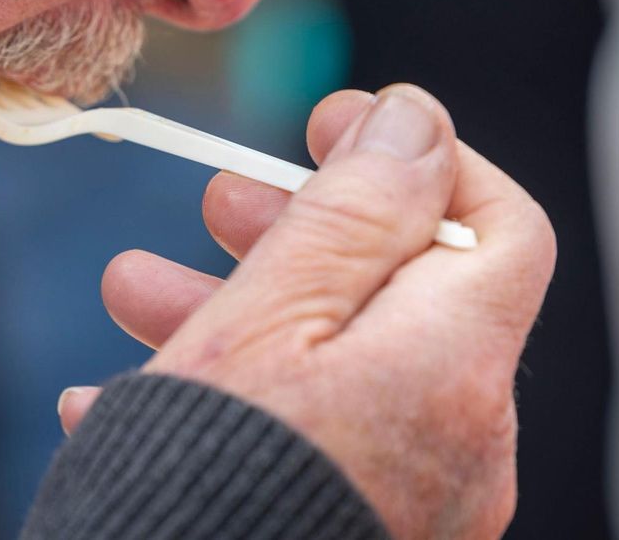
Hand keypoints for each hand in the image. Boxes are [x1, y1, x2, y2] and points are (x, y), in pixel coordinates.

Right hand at [59, 86, 555, 539]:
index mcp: (452, 370)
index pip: (497, 226)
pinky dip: (234, 397)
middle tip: (212, 202)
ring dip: (232, 310)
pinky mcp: (359, 530)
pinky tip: (120, 394)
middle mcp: (459, 443)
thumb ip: (350, 211)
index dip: (418, 155)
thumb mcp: (267, 314)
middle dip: (289, 233)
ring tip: (128, 293)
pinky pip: (312, 439)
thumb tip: (413, 119)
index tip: (324, 125)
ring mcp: (413, 497)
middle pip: (396, 293)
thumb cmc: (208, 473)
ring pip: (336, 366)